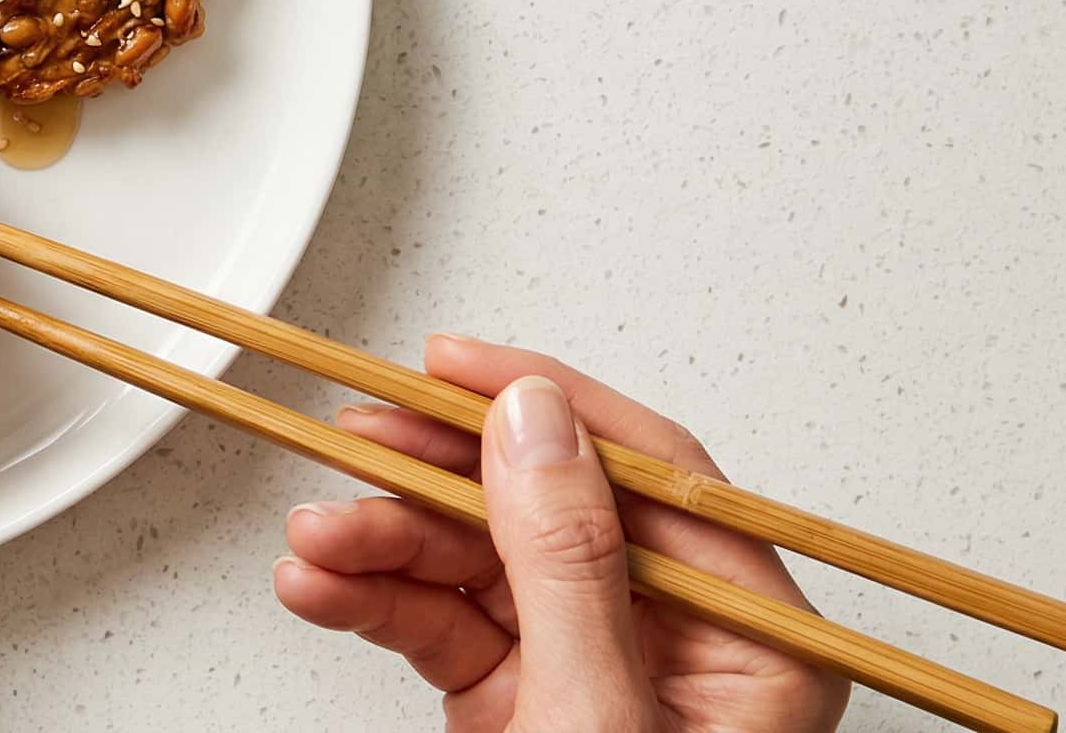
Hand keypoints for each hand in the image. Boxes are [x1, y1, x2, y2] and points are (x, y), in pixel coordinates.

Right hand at [272, 337, 850, 732]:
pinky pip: (439, 626)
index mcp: (751, 647)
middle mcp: (674, 651)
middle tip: (351, 442)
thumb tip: (535, 422)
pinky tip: (321, 585)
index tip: (451, 367)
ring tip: (314, 541)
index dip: (546, 407)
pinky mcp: (518, 708)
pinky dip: (372, 600)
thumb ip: (566, 562)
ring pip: (474, 564)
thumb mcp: (597, 717)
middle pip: (542, 511)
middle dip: (434, 482)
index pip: (650, 476)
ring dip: (381, 543)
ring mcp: (590, 677)